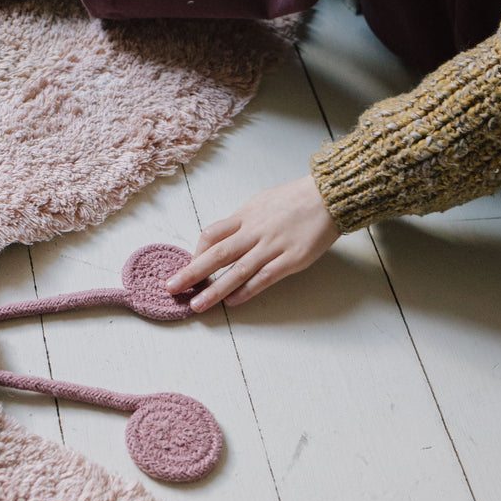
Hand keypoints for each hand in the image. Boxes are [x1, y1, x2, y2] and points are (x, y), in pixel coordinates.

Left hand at [165, 175, 339, 310]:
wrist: (328, 196)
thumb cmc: (295, 199)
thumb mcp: (261, 202)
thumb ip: (242, 221)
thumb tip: (223, 236)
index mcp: (245, 216)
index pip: (212, 234)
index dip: (197, 252)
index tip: (189, 265)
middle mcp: (255, 231)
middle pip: (217, 254)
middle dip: (192, 272)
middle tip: (172, 288)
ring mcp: (273, 246)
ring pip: (237, 270)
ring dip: (215, 289)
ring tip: (197, 304)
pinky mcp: (292, 259)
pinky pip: (264, 278)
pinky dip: (247, 290)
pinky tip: (232, 302)